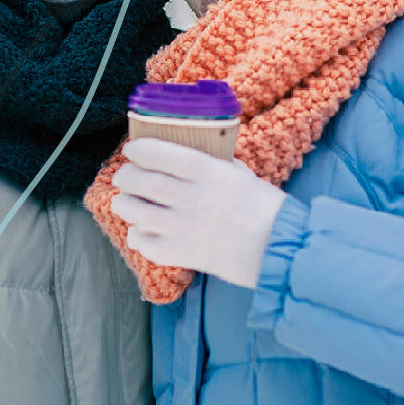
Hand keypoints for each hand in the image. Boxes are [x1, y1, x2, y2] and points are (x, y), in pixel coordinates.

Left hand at [111, 138, 284, 288]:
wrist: (279, 248)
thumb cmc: (263, 208)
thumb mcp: (241, 174)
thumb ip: (213, 163)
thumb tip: (187, 153)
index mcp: (209, 173)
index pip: (162, 154)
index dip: (140, 150)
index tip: (131, 150)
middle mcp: (193, 198)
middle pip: (144, 183)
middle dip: (126, 177)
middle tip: (123, 176)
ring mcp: (185, 228)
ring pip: (138, 213)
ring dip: (124, 205)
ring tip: (124, 201)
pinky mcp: (183, 254)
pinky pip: (147, 244)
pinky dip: (137, 236)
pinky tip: (138, 231)